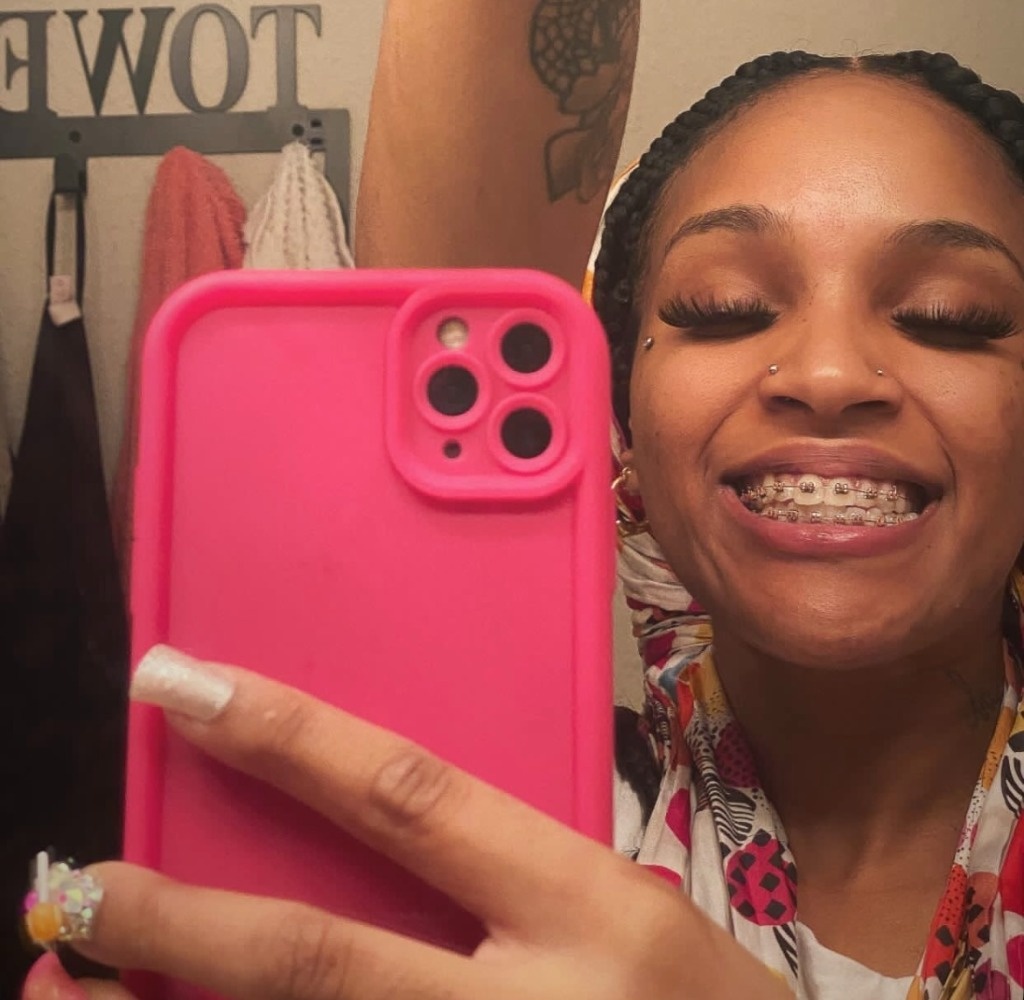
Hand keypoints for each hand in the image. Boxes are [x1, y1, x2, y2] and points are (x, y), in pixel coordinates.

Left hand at [24, 648, 790, 998]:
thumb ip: (499, 876)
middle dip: (180, 927)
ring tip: (75, 987)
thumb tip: (355, 822)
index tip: (185, 687)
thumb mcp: (622, 915)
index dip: (287, 737)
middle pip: (321, 963)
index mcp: (590, 907)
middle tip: (76, 889)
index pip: (409, 797)